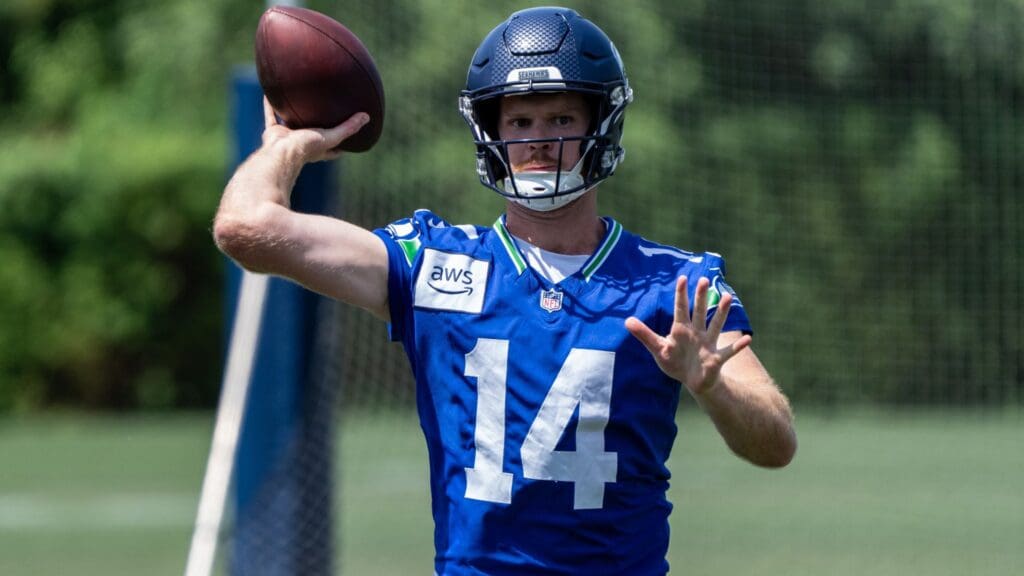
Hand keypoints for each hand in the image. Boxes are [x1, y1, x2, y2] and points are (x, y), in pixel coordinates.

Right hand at [261, 97, 369, 163]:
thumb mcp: (332, 137)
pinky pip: (271, 115)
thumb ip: (348, 128)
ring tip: (297, 99)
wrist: (280, 153)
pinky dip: (270, 105)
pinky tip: (271, 92)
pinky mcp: (274, 132)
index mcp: (318, 147)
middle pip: (312, 132)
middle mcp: (303, 142)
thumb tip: (367, 117)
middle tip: (323, 111)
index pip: (334, 145)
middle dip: (317, 124)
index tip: (349, 130)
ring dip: (292, 113)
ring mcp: (288, 137)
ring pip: (290, 122)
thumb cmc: (306, 149)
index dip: (342, 139)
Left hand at [625, 276, 751, 395]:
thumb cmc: (675, 361)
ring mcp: (708, 344)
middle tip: (703, 279)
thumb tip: (627, 321)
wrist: (692, 380)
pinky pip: (729, 352)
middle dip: (701, 297)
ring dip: (722, 313)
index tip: (682, 278)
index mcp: (681, 330)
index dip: (681, 295)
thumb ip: (644, 335)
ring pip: (716, 325)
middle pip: (699, 312)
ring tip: (728, 297)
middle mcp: (697, 333)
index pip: (680, 309)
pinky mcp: (716, 359)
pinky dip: (738, 347)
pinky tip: (748, 339)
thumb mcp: (658, 349)